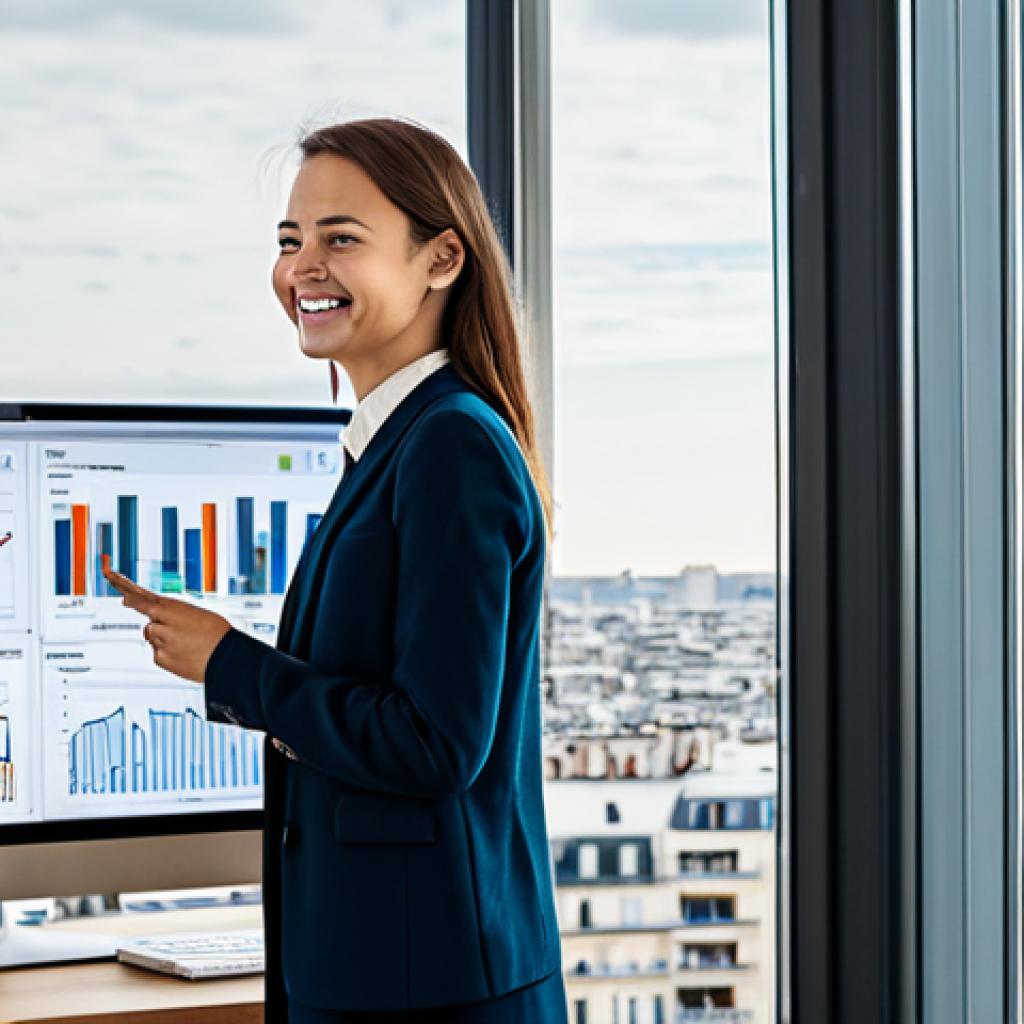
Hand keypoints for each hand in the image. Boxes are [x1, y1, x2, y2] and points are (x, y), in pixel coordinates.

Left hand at [100, 553, 232, 683]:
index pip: (141, 596)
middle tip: (134, 596)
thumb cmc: (216, 633)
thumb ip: (170, 616)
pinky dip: (170, 652)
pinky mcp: (160, 659)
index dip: (122, 586)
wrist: (226, 657)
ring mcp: (159, 642)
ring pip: (154, 636)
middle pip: (147, 617)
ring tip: (189, 641)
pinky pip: (159, 652)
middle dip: (148, 613)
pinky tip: (186, 653)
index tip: (108, 575)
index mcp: (171, 608)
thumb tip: (149, 629)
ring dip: (166, 637)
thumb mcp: (196, 614)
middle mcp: (161, 624)